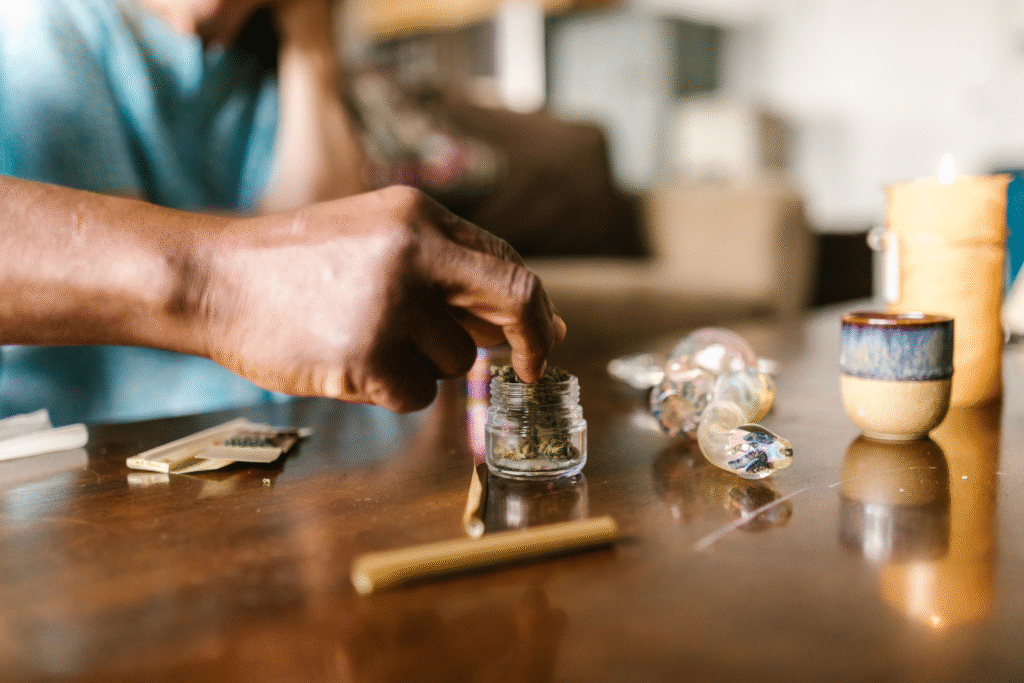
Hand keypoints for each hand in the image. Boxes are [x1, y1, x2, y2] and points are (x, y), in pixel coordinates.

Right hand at [200, 186, 565, 411]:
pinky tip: (346, 363)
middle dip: (530, 343)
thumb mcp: (379, 242)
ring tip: (366, 340)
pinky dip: (390, 391)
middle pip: (511, 304)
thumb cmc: (297, 265)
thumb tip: (538, 319)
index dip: (535, 311)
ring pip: (457, 362)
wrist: (211, 279)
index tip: (540, 342)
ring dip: (425, 365)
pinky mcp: (364, 355)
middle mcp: (413, 252)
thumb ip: (453, 275)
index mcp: (419, 216)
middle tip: (528, 370)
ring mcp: (389, 304)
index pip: (508, 266)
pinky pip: (415, 395)